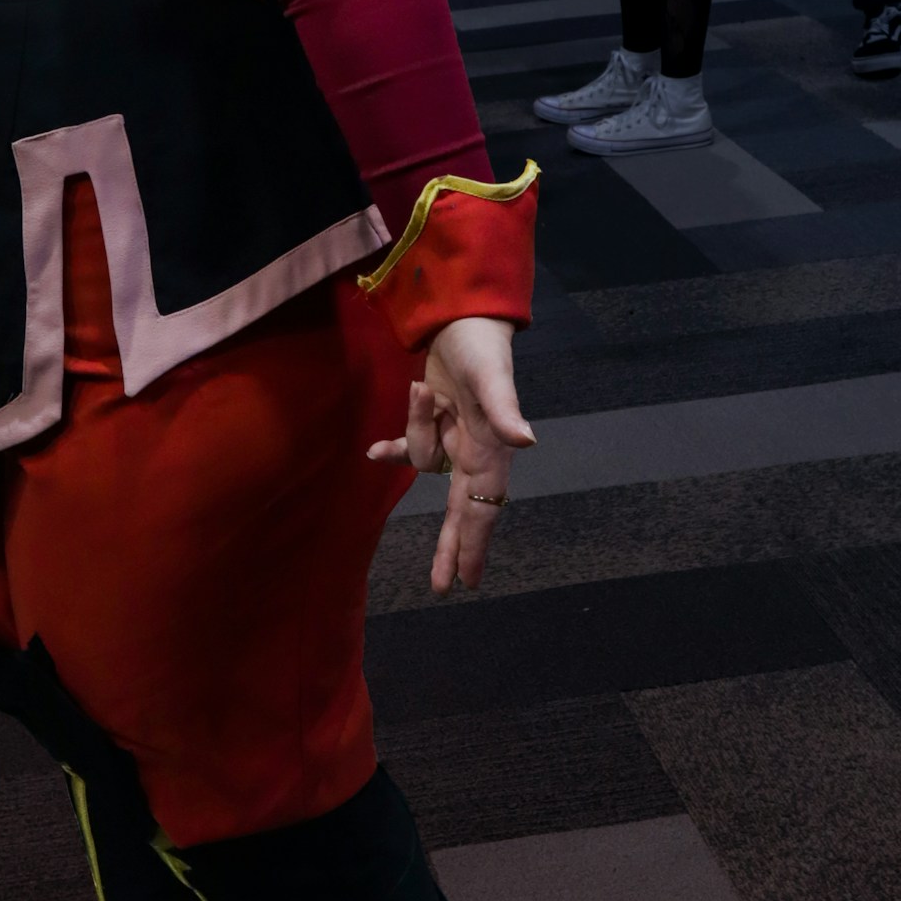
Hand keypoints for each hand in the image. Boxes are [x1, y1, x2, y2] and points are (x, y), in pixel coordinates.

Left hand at [368, 314, 535, 596]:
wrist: (463, 314)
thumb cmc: (482, 348)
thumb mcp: (492, 379)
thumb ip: (506, 412)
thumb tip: (527, 440)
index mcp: (491, 448)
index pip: (484, 507)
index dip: (476, 544)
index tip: (470, 580)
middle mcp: (473, 449)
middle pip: (461, 509)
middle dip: (451, 546)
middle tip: (443, 585)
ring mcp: (452, 435)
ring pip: (423, 459)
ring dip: (416, 428)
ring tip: (423, 388)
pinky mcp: (432, 417)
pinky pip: (409, 445)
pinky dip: (393, 449)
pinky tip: (373, 453)